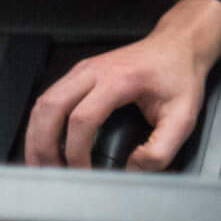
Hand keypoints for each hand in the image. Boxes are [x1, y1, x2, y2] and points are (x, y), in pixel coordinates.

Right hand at [25, 0, 220, 169]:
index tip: (83, 173)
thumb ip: (161, 148)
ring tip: (42, 165)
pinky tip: (46, 144)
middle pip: (50, 109)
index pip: (81, 119)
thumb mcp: (183, 115)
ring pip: (43, 103)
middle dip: (44, 147)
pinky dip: (41, 125)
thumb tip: (133, 168)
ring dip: (36, 137)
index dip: (76, 152)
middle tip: (51, 175)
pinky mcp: (78, 74)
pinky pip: (48, 99)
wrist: (178, 45)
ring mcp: (83, 70)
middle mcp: (94, 71)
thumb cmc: (179, 75)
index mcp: (118, 79)